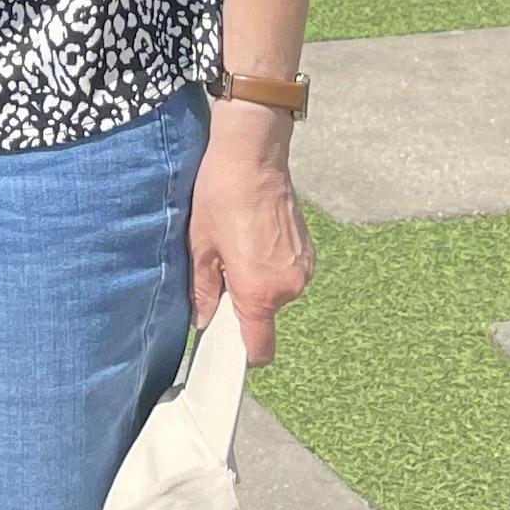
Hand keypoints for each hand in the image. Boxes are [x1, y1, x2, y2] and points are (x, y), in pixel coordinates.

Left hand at [189, 107, 312, 363]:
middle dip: (242, 302)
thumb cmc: (222, 196)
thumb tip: (203, 319)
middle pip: (264, 316)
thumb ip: (202, 290)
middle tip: (220, 269)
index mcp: (259, 291)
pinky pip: (286, 273)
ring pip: (275, 293)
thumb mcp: (200, 245)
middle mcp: (289, 286)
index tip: (226, 347)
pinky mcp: (309, 252)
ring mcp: (303, 269)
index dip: (243, 354)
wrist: (254, 155)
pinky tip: (253, 237)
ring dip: (256, 281)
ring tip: (237, 246)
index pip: (260, 348)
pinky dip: (270, 265)